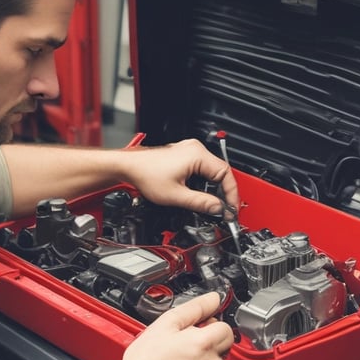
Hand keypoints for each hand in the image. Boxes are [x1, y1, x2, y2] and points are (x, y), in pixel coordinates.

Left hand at [122, 138, 239, 215]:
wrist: (128, 167)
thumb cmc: (145, 174)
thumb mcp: (176, 195)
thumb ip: (200, 203)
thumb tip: (218, 209)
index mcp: (197, 155)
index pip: (225, 174)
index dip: (231, 193)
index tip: (231, 208)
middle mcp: (195, 149)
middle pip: (220, 172)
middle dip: (223, 193)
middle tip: (224, 210)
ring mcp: (190, 151)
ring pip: (212, 172)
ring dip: (213, 188)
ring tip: (213, 205)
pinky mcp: (184, 156)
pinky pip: (202, 170)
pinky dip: (204, 183)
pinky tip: (201, 195)